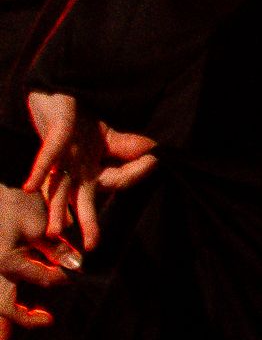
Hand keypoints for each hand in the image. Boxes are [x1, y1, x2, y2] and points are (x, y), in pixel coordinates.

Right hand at [0, 185, 83, 339]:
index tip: (71, 274)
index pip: (43, 278)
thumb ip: (56, 248)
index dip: (60, 278)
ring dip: (1, 322)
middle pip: (4, 306)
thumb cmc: (14, 205)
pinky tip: (6, 313)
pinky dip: (2, 302)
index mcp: (8, 261)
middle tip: (45, 321)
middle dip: (22, 318)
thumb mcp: (39, 225)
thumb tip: (76, 266)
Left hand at [24, 91, 157, 250]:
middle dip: (85, 222)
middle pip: (79, 198)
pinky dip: (39, 171)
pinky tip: (28, 187)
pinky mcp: (55, 136)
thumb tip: (156, 156)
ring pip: (59, 186)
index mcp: (87, 168)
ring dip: (56, 208)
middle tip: (89, 247)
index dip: (128, 180)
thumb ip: (129, 148)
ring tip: (54, 232)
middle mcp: (73, 166)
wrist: (56, 92)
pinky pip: (47, 156)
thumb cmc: (79, 116)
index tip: (144, 173)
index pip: (108, 185)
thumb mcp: (110, 134)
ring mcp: (62, 153)